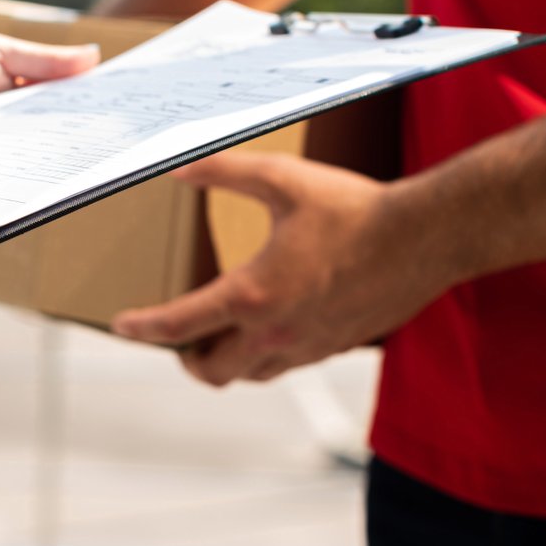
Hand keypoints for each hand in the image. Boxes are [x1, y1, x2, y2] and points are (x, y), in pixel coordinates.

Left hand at [111, 152, 446, 385]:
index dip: (143, 328)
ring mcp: (308, 347)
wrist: (424, 238)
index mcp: (252, 295)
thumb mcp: (282, 180)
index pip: (180, 324)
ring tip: (219, 335)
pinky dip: (267, 354)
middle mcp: (275, 333)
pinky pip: (288, 365)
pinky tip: (273, 324)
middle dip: (187, 359)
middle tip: (177, 339)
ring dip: (228, 362)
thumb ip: (224, 171)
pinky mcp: (335, 348)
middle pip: (212, 372)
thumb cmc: (354, 208)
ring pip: (251, 375)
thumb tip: (180, 169)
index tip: (121, 327)